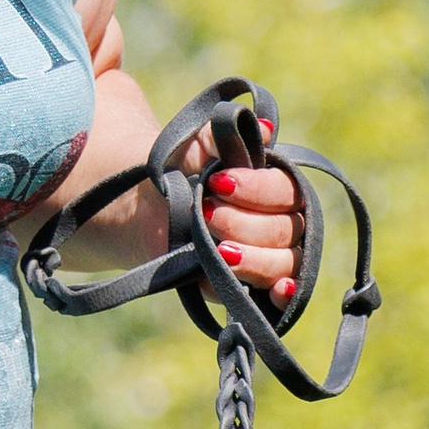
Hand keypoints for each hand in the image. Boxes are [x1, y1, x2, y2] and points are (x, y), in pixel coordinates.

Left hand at [185, 117, 304, 306]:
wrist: (141, 207)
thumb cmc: (176, 172)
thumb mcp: (195, 148)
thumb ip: (224, 137)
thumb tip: (262, 129)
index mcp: (275, 190)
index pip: (287, 191)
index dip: (258, 190)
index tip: (219, 182)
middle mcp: (280, 225)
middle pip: (286, 230)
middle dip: (246, 224)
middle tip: (206, 213)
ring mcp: (268, 259)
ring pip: (284, 264)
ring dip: (254, 258)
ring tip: (218, 249)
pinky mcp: (250, 290)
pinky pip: (276, 299)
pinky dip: (281, 296)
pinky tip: (276, 290)